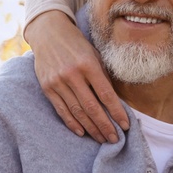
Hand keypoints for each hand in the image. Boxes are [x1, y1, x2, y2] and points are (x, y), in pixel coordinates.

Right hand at [27, 11, 128, 142]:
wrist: (49, 33)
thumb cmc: (77, 44)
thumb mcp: (94, 54)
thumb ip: (103, 76)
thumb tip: (114, 103)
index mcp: (88, 64)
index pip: (106, 94)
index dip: (117, 112)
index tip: (125, 125)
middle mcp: (72, 74)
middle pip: (92, 107)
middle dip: (105, 126)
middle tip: (115, 139)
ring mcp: (57, 82)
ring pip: (77, 112)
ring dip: (91, 128)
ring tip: (102, 139)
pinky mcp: (47, 87)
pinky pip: (61, 110)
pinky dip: (72, 123)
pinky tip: (82, 132)